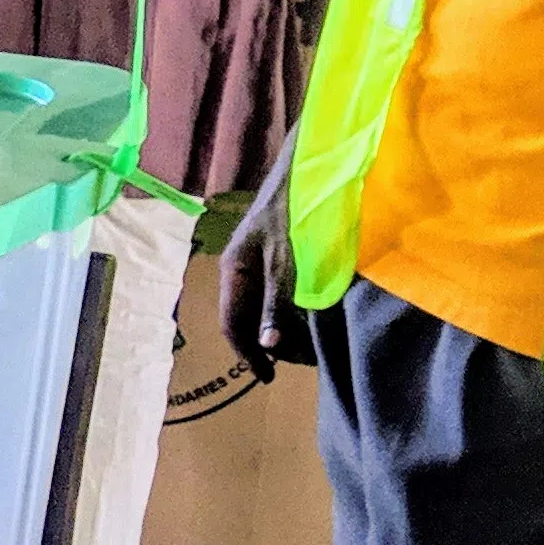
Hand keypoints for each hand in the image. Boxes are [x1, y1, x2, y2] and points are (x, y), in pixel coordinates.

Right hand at [215, 161, 303, 379]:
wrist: (308, 168)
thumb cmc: (294, 212)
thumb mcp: (286, 262)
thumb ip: (275, 304)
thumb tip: (267, 347)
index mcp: (234, 270)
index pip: (231, 323)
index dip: (248, 353)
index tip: (269, 377)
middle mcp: (240, 268)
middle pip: (246, 317)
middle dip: (269, 344)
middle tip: (301, 361)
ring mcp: (257, 260)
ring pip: (262, 306)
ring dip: (282, 328)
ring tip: (310, 345)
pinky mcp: (276, 253)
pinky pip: (276, 292)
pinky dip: (291, 310)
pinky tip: (312, 317)